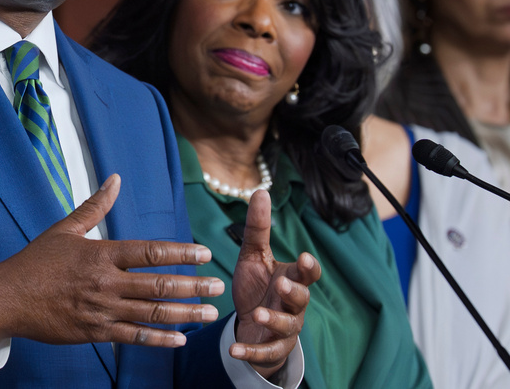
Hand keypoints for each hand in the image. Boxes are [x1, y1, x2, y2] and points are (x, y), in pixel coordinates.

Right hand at [0, 174, 224, 346]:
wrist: (8, 298)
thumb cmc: (36, 261)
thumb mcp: (64, 229)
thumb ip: (94, 206)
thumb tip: (115, 179)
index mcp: (100, 254)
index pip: (149, 252)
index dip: (181, 253)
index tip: (204, 254)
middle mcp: (105, 283)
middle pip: (157, 285)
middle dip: (193, 286)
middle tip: (218, 286)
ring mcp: (101, 310)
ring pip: (151, 314)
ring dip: (184, 313)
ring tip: (210, 313)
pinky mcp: (95, 333)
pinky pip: (133, 337)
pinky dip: (159, 339)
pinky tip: (180, 339)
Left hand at [230, 189, 320, 377]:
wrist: (251, 323)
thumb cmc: (257, 285)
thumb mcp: (253, 256)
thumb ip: (257, 228)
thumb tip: (260, 191)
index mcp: (292, 279)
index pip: (307, 273)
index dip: (309, 267)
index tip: (304, 257)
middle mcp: (293, 304)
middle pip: (302, 299)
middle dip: (294, 292)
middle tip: (283, 283)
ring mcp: (284, 327)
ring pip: (287, 326)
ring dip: (275, 320)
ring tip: (260, 314)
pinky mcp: (271, 348)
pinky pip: (265, 352)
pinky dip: (251, 352)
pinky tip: (235, 350)